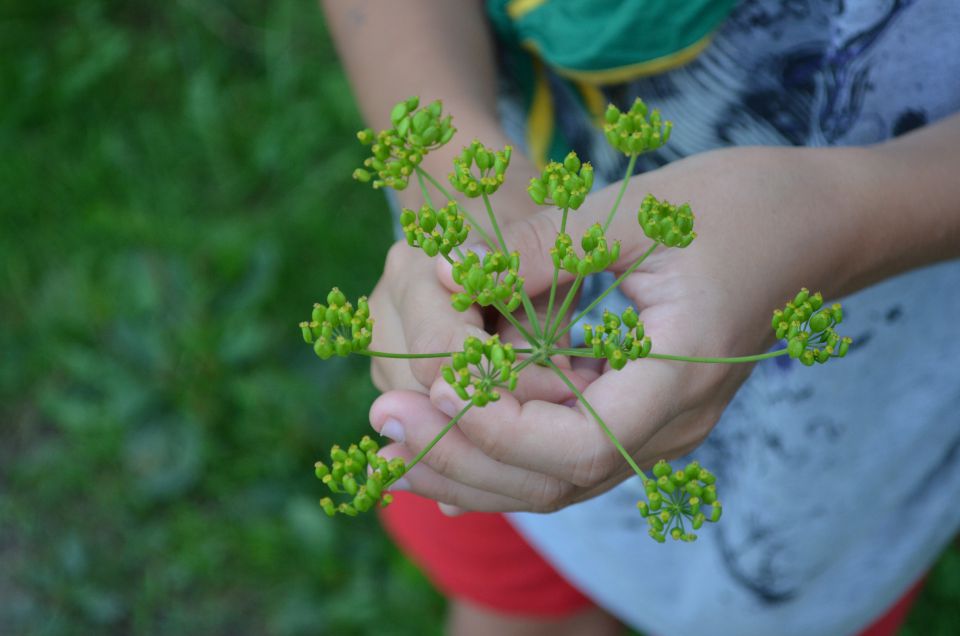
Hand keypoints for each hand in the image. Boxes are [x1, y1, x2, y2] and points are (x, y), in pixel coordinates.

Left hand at [370, 145, 867, 511]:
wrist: (810, 224)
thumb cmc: (739, 206)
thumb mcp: (636, 213)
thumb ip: (541, 251)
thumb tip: (442, 277)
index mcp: (679, 378)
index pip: (576, 443)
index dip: (498, 425)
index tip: (435, 384)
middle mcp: (668, 424)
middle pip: (553, 479)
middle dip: (463, 455)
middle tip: (383, 416)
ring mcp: (653, 423)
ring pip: (549, 474)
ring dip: (471, 458)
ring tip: (391, 433)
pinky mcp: (635, 406)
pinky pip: (558, 445)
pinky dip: (499, 439)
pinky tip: (443, 420)